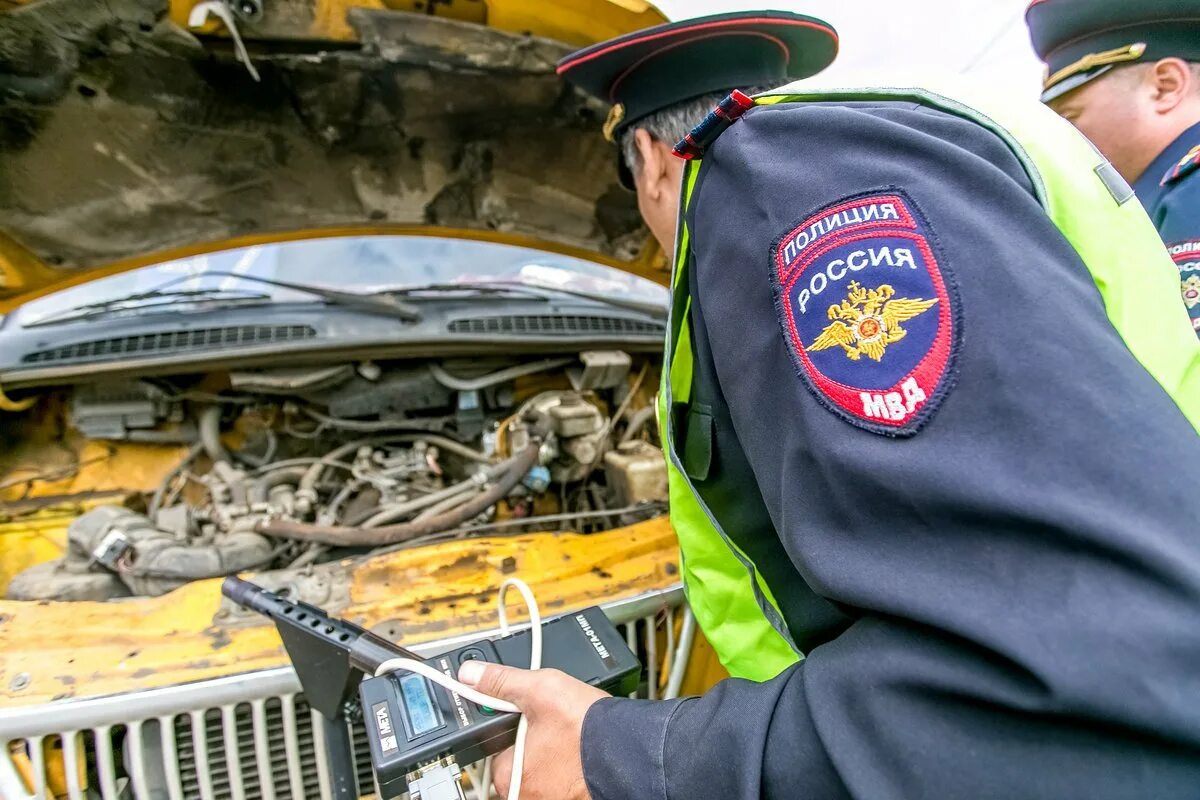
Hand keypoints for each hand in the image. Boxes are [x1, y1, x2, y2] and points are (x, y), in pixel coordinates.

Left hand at [457, 660, 607, 799]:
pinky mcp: (575, 799)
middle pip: (518, 760)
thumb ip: (501, 681)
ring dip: (552, 756)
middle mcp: (525, 795)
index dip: (513, 727)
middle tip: (556, 728)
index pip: (497, 747)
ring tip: (571, 739)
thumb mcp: (540, 690)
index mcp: (509, 775)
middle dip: (533, 742)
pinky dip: (569, 769)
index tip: (530, 720)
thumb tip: (471, 673)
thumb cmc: (588, 729)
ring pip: (542, 771)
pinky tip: (581, 754)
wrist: (631, 751)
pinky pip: (562, 781)